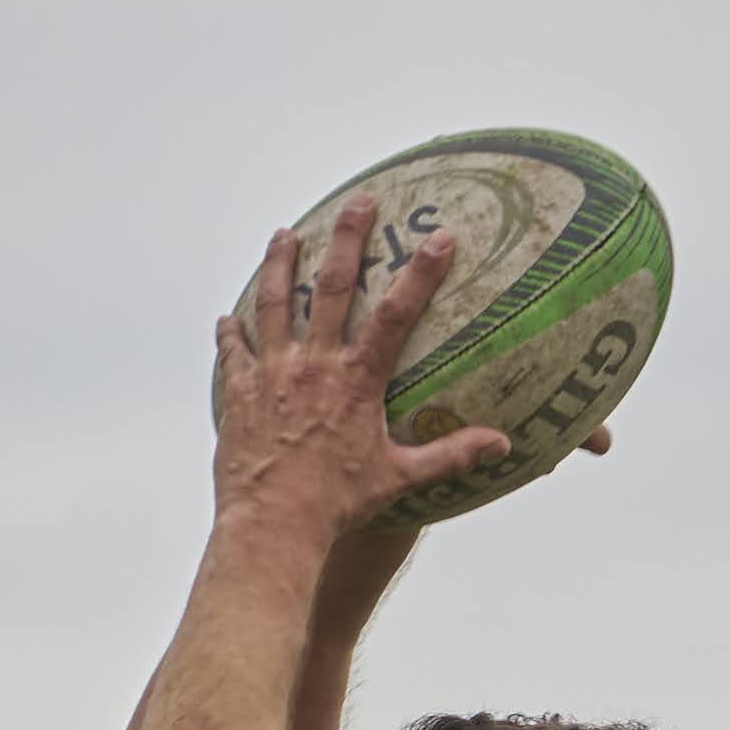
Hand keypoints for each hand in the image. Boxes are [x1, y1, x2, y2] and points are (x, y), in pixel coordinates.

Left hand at [211, 195, 513, 547]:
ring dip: (279, 265)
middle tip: (359, 202)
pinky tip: (227, 317)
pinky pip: (232, 352)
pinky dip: (230, 332)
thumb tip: (503, 445)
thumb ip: (451, 454)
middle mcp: (313, 366)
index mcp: (356, 382)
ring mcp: (272, 375)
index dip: (421, 274)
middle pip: (332, 287)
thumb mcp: (399, 478)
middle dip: (349, 240)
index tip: (441, 237)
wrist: (272, 527)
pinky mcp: (239, 393)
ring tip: (284, 234)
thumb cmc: (338, 505)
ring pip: (274, 304)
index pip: (395, 315)